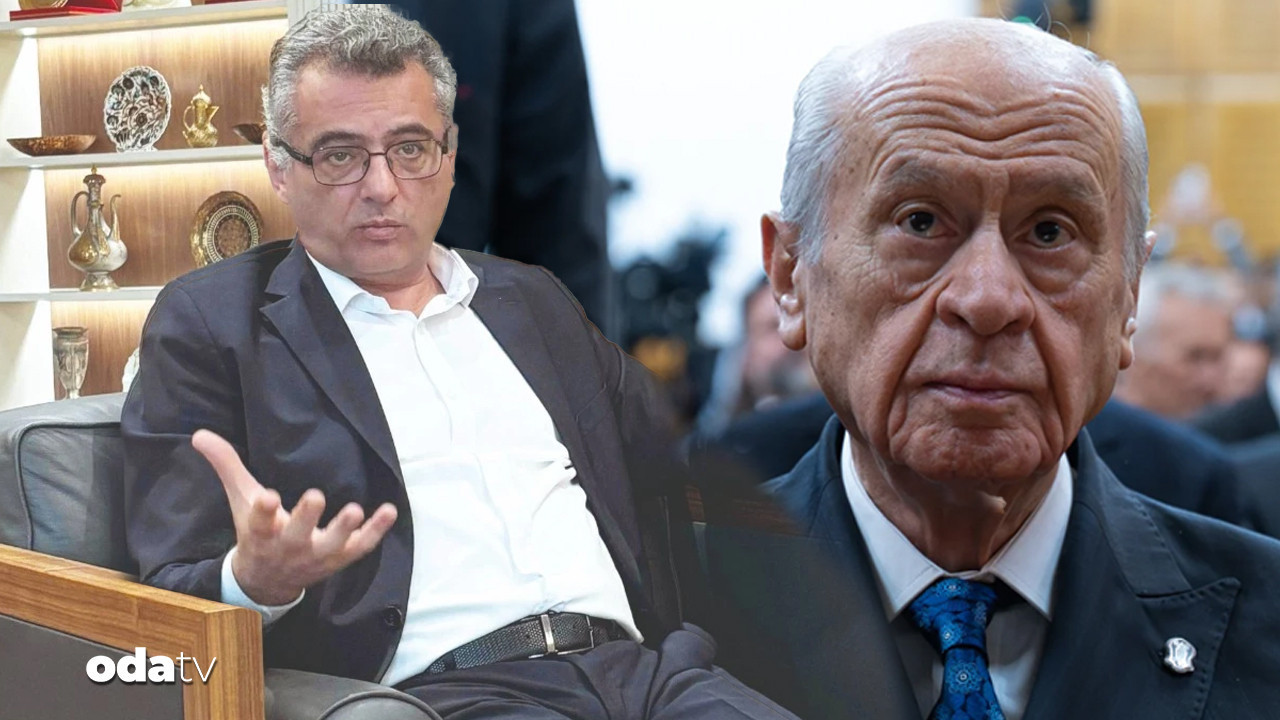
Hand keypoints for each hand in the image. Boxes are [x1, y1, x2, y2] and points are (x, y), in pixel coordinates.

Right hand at [192, 429, 398, 605]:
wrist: (266, 582)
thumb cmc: (257, 533)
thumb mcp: (240, 499)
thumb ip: (226, 465)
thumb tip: (200, 434)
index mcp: (259, 533)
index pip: (257, 522)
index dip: (262, 511)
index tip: (267, 496)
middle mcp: (287, 547)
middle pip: (296, 535)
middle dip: (305, 518)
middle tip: (316, 497)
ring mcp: (314, 556)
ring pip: (330, 546)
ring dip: (343, 530)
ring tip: (356, 509)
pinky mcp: (338, 559)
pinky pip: (359, 548)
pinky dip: (375, 532)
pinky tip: (389, 511)